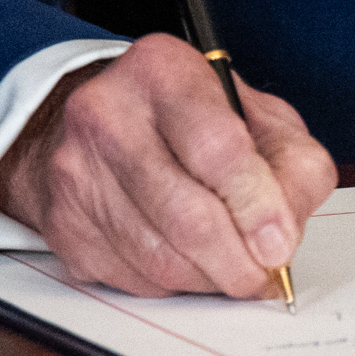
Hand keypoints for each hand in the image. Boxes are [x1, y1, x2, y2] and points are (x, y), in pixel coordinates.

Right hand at [0, 35, 335, 299]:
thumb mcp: (259, 119)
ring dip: (208, 278)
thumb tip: (282, 235)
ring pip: (160, 259)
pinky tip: (182, 258)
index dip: (256, 206)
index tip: (278, 244)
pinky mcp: (63, 224)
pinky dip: (172, 284)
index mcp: (163, 70)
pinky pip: (132, 279)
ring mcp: (76, 171)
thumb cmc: (192, 124)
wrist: (104, 130)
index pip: (217, 147)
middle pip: (187, 216)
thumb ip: (291, 166)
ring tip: (228, 266)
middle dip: (237, 262)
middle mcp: (108, 113)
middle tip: (261, 275)